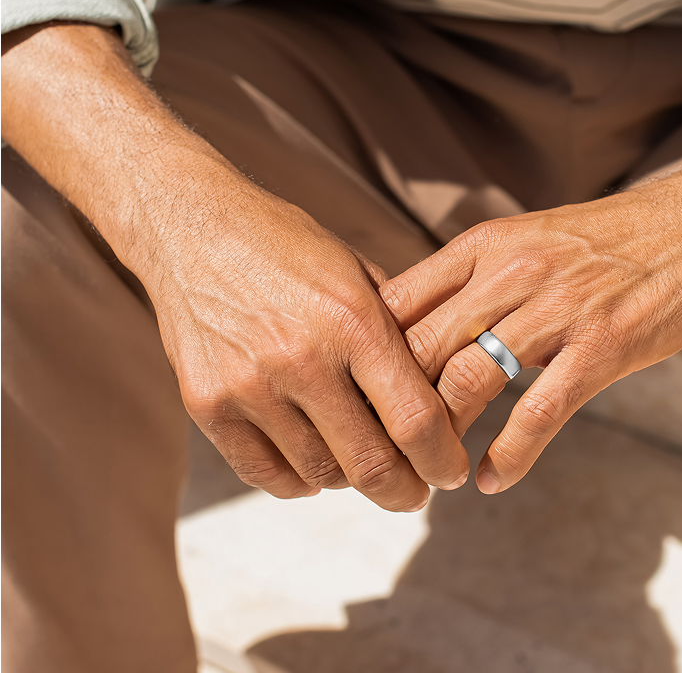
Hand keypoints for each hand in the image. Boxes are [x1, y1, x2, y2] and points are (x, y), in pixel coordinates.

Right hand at [1, 22, 467, 511]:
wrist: (191, 226)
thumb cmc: (286, 246)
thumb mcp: (357, 270)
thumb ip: (397, 330)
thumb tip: (440, 392)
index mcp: (353, 320)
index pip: (415, 420)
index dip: (442, 461)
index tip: (451, 473)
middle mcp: (301, 358)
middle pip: (369, 464)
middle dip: (404, 491)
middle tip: (415, 493)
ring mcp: (248, 385)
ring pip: (319, 474)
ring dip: (349, 479)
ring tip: (360, 462)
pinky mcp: (206, 404)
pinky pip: (265, 474)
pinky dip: (299, 481)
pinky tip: (314, 466)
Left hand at [380, 157, 681, 493]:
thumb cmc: (601, 241)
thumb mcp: (523, 239)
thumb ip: (471, 279)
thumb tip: (414, 327)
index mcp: (484, 246)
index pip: (398, 302)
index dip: (367, 354)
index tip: (359, 394)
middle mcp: (510, 273)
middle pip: (421, 347)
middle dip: (394, 405)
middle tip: (383, 445)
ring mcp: (556, 311)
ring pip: (469, 381)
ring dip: (443, 436)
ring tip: (433, 468)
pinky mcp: (601, 348)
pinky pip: (538, 412)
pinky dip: (508, 455)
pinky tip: (490, 479)